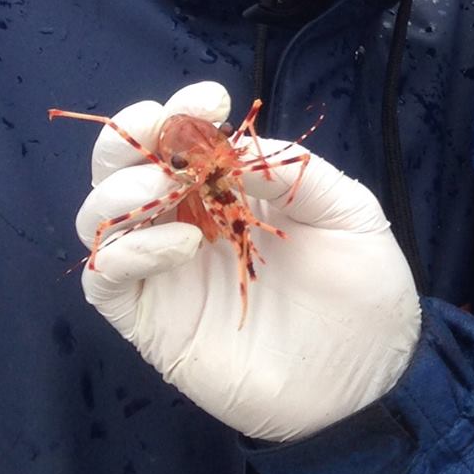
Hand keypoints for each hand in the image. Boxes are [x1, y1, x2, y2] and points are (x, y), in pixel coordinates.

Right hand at [70, 81, 420, 442]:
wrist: (373, 373)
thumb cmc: (364, 287)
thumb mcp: (348, 210)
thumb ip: (294, 172)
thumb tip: (238, 142)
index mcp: (231, 190)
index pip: (179, 140)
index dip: (180, 112)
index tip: (209, 100)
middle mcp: (188, 223)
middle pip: (121, 171)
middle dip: (128, 139)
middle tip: (162, 131)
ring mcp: (167, 274)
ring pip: (101, 220)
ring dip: (120, 191)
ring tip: (168, 187)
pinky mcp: (155, 323)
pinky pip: (107, 279)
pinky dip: (128, 252)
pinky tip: (181, 243)